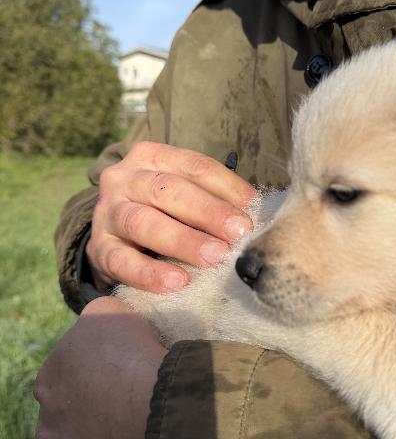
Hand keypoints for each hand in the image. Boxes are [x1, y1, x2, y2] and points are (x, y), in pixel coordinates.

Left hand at [33, 296, 166, 438]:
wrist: (155, 410)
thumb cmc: (133, 357)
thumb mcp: (110, 313)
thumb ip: (95, 318)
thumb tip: (98, 322)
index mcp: (47, 380)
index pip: (67, 375)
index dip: (96, 372)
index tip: (122, 373)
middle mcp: (45, 423)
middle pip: (71, 413)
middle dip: (94, 409)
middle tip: (130, 403)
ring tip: (137, 429)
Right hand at [87, 142, 255, 291]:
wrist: (114, 236)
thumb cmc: (164, 211)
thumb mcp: (184, 195)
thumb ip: (213, 198)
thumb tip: (255, 213)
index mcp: (151, 156)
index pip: (193, 165)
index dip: (225, 185)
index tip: (253, 207)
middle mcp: (124, 178)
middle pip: (167, 190)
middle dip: (207, 212)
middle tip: (239, 233)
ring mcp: (107, 213)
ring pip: (142, 222)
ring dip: (182, 240)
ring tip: (214, 257)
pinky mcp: (98, 249)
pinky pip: (121, 261)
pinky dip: (150, 273)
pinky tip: (178, 282)